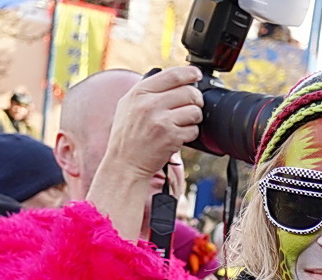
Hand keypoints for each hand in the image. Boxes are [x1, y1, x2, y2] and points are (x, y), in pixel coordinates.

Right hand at [89, 67, 202, 239]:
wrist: (124, 164)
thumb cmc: (127, 136)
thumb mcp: (128, 106)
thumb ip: (147, 91)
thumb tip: (173, 80)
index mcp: (139, 92)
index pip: (172, 75)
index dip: (190, 73)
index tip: (197, 74)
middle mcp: (150, 104)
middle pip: (189, 92)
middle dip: (196, 99)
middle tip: (193, 105)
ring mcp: (161, 121)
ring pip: (195, 111)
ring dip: (194, 118)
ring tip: (183, 123)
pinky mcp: (171, 137)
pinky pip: (194, 130)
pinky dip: (191, 134)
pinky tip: (179, 137)